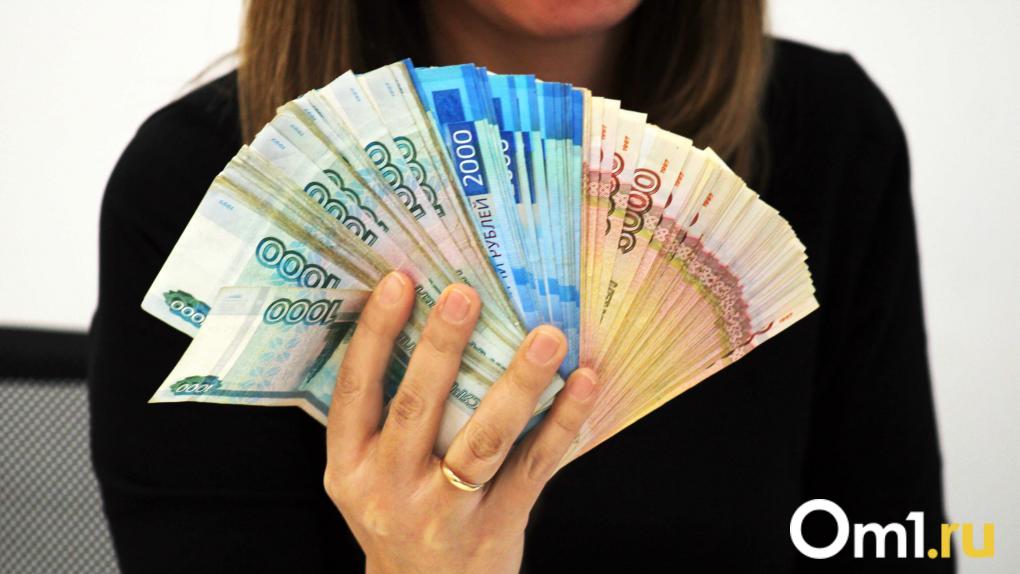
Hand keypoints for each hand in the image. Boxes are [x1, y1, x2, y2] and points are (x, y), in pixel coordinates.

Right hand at [324, 271, 598, 573]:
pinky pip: (535, 467)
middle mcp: (390, 487)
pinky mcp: (496, 525)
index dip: (374, 333)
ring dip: (518, 384)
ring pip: (483, 441)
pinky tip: (584, 383)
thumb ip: (386, 415)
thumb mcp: (367, 474)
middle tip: (465, 294)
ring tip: (547, 336)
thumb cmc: (399, 515)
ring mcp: (444, 511)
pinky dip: (562, 422)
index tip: (400, 281)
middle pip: (417, 408)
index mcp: (351, 464)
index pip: (355, 390)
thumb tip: (430, 323)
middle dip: (441, 347)